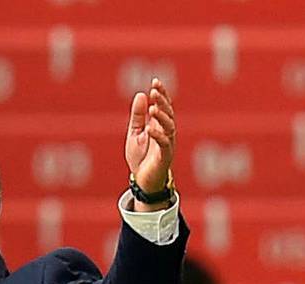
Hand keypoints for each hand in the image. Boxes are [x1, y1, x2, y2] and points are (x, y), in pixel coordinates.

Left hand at [125, 78, 176, 196]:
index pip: (163, 105)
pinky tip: (149, 128)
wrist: (142, 181)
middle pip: (168, 113)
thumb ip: (137, 116)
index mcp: (160, 125)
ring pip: (169, 126)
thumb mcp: (134, 133)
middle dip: (162, 101)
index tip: (155, 81)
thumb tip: (140, 94)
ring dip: (161, 116)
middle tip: (154, 90)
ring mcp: (167, 144)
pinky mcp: (165, 156)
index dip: (161, 93)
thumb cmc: (140, 158)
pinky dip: (157, 135)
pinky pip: (164, 143)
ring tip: (152, 108)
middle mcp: (166, 132)